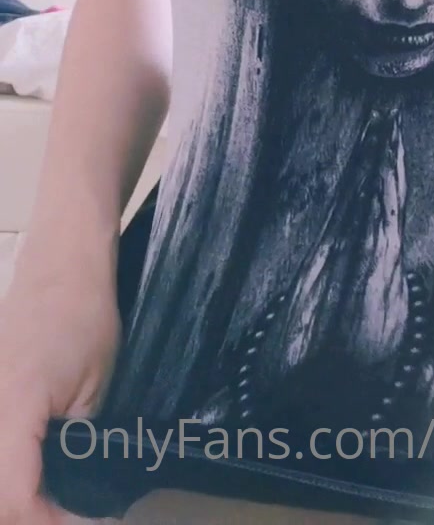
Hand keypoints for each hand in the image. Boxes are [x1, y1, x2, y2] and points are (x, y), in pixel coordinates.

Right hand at [0, 252, 121, 523]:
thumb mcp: (94, 389)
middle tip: (69, 518)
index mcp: (11, 408)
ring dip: (16, 500)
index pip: (14, 498)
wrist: (61, 263)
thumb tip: (80, 501)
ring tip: (54, 505)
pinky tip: (38, 480)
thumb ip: (78, 448)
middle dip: (29, 519)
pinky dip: (10, 475)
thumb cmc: (85, 316)